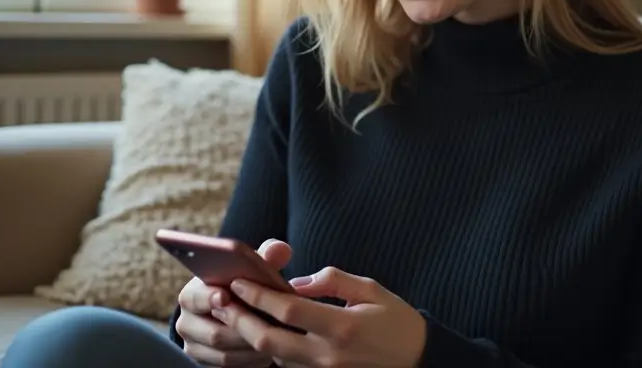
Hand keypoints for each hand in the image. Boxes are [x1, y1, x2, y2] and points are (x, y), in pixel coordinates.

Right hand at [175, 238, 293, 366]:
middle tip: (268, 324)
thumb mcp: (249, 269)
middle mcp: (187, 323)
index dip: (209, 298)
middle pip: (214, 333)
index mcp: (192, 294)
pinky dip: (250, 361)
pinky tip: (268, 353)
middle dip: (244, 329)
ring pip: (224, 353)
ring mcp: (195, 346)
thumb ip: (264, 257)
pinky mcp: (205, 364)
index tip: (225, 296)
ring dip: (251, 348)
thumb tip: (280, 250)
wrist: (232, 311)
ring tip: (275, 339)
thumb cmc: (241, 285)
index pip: (195, 297)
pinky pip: (228, 367)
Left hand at [221, 266, 427, 367]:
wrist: (419, 361)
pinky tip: (261, 334)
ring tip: (233, 315)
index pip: (288, 310)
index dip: (258, 295)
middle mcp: (328, 356)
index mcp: (341, 327)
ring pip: (275, 358)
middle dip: (241, 321)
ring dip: (251, 337)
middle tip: (222, 302)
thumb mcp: (370, 290)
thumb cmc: (396, 321)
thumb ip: (332, 282)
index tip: (238, 281)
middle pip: (270, 341)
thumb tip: (297, 282)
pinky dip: (272, 352)